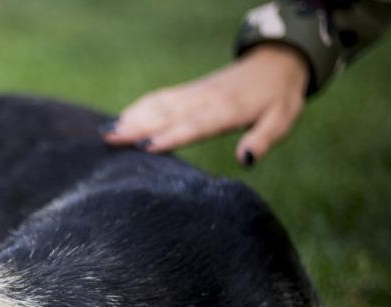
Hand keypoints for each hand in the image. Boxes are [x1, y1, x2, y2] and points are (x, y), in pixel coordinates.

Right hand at [101, 43, 310, 165]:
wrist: (277, 62)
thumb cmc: (279, 98)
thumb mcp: (282, 120)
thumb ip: (263, 140)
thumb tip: (244, 159)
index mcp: (228, 110)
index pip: (195, 125)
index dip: (171, 136)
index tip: (146, 147)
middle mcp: (206, 100)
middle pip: (168, 114)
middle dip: (138, 126)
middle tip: (112, 139)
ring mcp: (195, 94)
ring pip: (160, 104)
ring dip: (132, 117)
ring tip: (108, 132)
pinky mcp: (189, 91)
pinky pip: (161, 98)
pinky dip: (140, 107)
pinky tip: (122, 118)